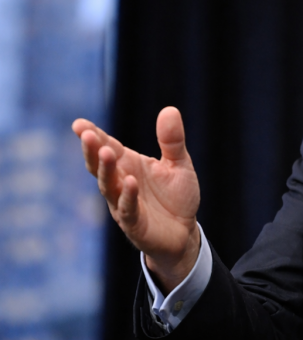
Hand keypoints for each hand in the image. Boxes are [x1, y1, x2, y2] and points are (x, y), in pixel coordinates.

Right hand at [72, 107, 200, 292]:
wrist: (183, 232)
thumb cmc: (177, 196)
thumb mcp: (179, 163)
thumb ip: (172, 140)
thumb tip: (169, 109)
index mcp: (129, 165)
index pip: (108, 147)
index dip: (94, 135)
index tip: (78, 123)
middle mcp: (121, 183)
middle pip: (101, 165)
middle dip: (93, 150)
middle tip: (86, 134)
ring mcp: (124, 204)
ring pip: (109, 186)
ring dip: (106, 170)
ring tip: (107, 152)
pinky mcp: (134, 224)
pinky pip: (128, 208)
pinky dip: (127, 195)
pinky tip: (129, 182)